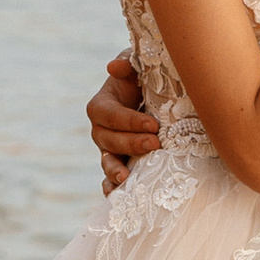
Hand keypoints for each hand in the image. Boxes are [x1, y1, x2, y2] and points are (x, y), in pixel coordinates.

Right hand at [89, 50, 160, 194]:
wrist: (158, 100)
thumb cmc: (146, 78)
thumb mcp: (138, 66)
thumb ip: (127, 64)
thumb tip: (113, 67)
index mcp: (102, 105)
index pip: (109, 114)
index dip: (128, 121)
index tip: (154, 125)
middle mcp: (101, 129)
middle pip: (108, 140)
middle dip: (131, 143)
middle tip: (156, 144)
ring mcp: (109, 149)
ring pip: (107, 161)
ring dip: (115, 170)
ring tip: (127, 177)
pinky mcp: (120, 163)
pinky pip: (110, 178)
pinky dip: (111, 187)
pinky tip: (117, 195)